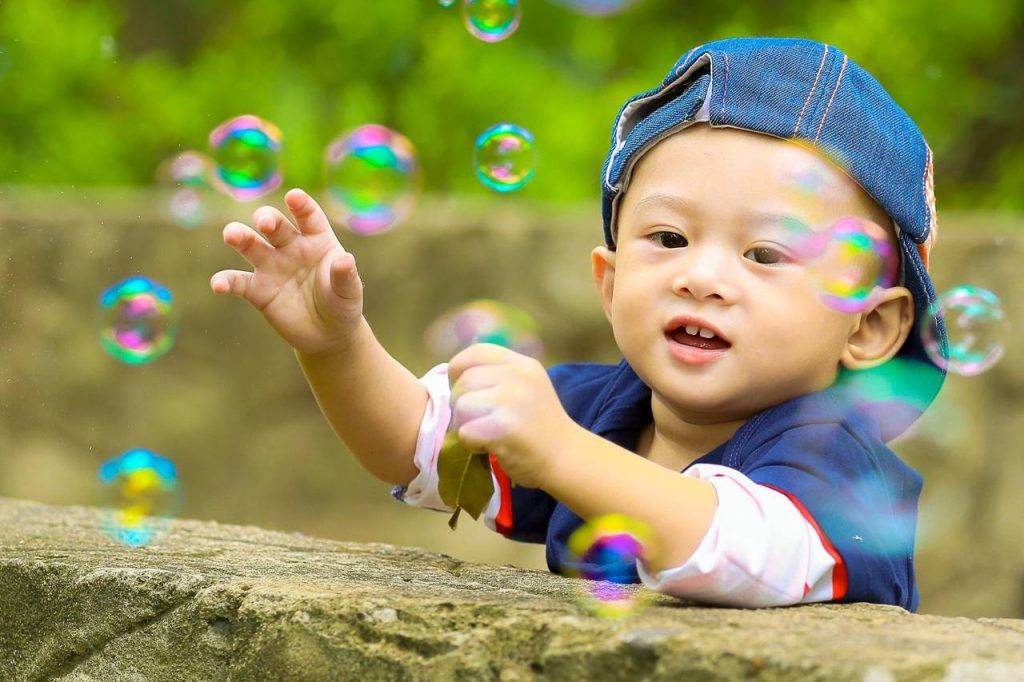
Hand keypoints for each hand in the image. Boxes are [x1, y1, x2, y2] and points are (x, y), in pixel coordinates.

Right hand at [211, 189, 365, 356]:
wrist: (328, 333)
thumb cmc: (342, 304)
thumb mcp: (348, 291)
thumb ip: (344, 275)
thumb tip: (346, 260)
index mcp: (317, 239)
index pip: (308, 216)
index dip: (301, 205)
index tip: (294, 197)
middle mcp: (291, 246)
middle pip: (274, 225)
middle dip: (267, 219)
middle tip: (264, 223)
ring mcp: (271, 266)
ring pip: (250, 244)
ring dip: (239, 236)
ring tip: (232, 235)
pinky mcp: (257, 290)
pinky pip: (237, 282)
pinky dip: (225, 282)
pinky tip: (218, 285)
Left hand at [447, 343, 574, 488]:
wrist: (566, 458)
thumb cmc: (539, 427)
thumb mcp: (527, 387)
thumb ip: (498, 376)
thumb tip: (453, 374)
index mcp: (522, 364)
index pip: (476, 352)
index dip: (459, 370)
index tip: (465, 391)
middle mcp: (518, 376)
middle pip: (464, 381)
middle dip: (459, 404)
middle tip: (476, 421)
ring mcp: (512, 400)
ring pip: (462, 405)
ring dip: (463, 425)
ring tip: (483, 434)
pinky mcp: (504, 427)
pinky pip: (465, 431)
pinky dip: (471, 443)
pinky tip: (488, 447)